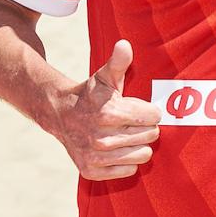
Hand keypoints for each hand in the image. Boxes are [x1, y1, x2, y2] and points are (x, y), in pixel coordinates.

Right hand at [55, 40, 160, 180]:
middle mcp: (102, 138)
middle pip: (152, 136)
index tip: (137, 107)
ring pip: (143, 155)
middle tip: (129, 121)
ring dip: (137, 144)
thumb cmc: (91, 94)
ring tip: (124, 134)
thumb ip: (119, 61)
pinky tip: (116, 148)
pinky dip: (126, 161)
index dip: (149, 110)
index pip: (154, 116)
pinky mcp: (91, 171)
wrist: (61, 115)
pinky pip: (129, 170)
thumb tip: (124, 45)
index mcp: (110, 113)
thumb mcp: (105, 76)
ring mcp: (96, 157)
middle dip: (145, 127)